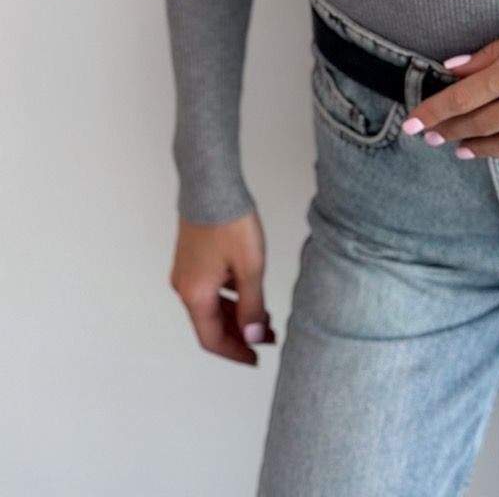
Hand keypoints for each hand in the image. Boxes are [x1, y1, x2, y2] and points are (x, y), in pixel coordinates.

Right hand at [169, 206, 276, 363]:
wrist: (211, 186)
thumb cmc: (229, 223)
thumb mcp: (250, 269)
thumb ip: (251, 306)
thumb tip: (252, 336)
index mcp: (195, 295)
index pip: (212, 339)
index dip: (235, 352)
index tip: (255, 358)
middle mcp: (185, 287)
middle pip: (211, 324)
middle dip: (240, 334)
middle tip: (268, 337)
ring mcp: (186, 272)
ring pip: (211, 305)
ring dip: (236, 314)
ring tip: (265, 316)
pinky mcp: (192, 258)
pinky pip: (209, 288)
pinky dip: (229, 297)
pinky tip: (249, 293)